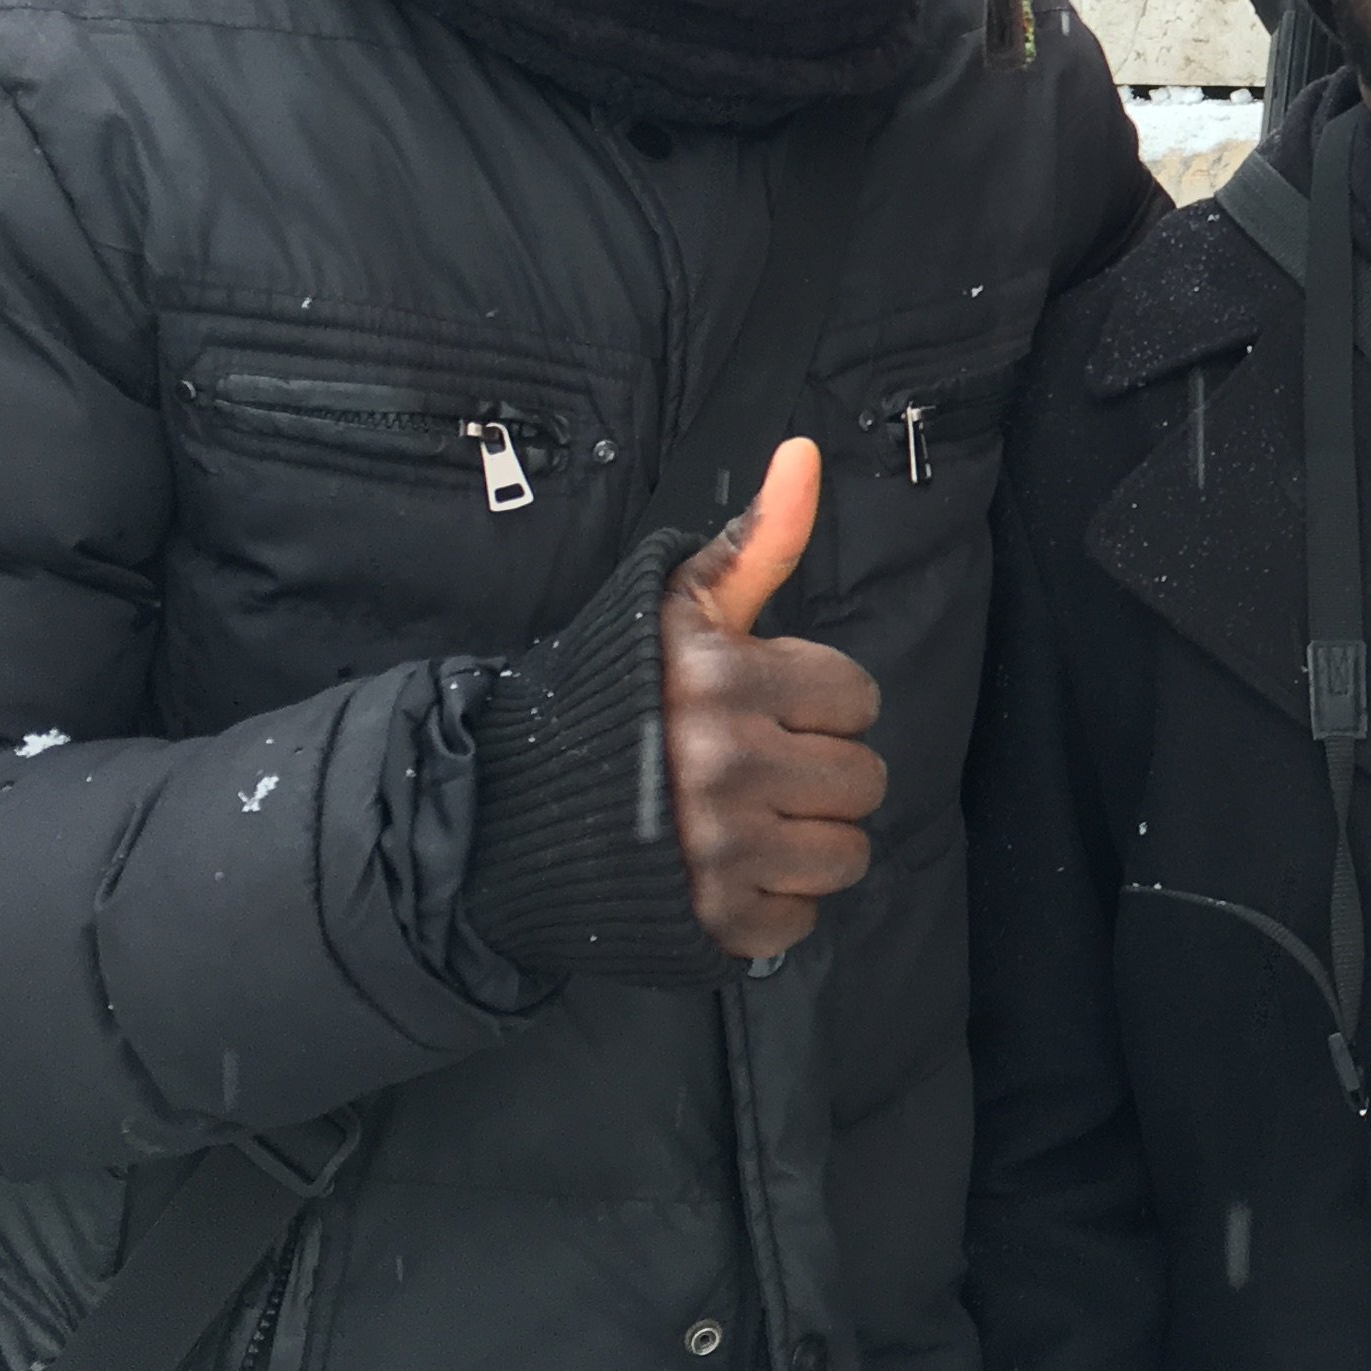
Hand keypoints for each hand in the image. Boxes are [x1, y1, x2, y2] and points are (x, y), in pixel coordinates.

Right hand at [661, 438, 885, 958]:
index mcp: (729, 679)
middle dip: (820, 771)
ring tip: (752, 817)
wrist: (506, 804)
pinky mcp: (709, 920)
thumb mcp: (678, 605)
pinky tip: (729, 868)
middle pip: (863, 781)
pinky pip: (802, 918)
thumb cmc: (613, 693)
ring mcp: (720, 849)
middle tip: (760, 766)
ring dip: (811, 839)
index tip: (765, 705)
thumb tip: (804, 451)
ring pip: (847, 853)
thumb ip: (758, 539)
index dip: (816, 701)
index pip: (857, 698)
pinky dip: (775, 900)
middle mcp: (728, 764)